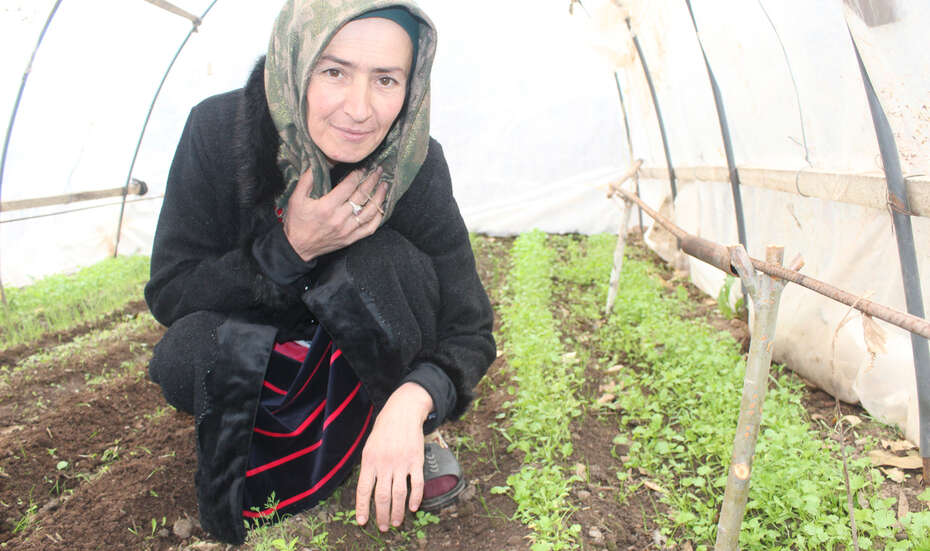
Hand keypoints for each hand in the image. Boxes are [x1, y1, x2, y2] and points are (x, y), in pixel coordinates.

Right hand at [282, 166, 387, 260]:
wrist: (298, 248)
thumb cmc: (297, 222)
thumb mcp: (296, 199)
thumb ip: (307, 180)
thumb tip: (318, 163)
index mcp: (327, 207)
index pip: (348, 186)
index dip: (357, 174)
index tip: (363, 167)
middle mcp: (340, 218)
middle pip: (361, 196)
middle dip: (372, 181)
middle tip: (378, 171)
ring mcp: (347, 230)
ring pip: (369, 211)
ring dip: (379, 197)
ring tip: (384, 185)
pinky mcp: (351, 239)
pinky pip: (370, 228)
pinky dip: (378, 217)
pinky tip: (381, 207)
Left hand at [355, 382, 432, 531]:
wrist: (402, 413)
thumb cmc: (383, 431)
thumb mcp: (369, 447)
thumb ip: (369, 468)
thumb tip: (367, 492)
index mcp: (369, 460)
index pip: (364, 489)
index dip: (362, 507)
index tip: (362, 522)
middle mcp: (385, 463)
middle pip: (382, 496)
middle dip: (381, 515)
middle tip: (383, 527)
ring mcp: (401, 462)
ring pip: (399, 494)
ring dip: (397, 512)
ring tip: (396, 522)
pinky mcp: (416, 461)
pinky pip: (417, 484)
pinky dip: (416, 498)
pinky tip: (413, 507)